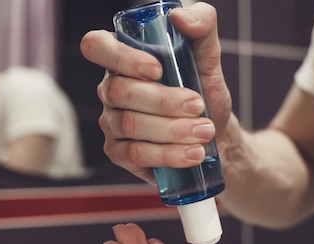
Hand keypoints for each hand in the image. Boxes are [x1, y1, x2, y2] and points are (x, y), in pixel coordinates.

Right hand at [80, 3, 232, 183]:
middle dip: (164, 101)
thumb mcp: (209, 57)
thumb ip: (201, 26)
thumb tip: (179, 17)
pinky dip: (168, 155)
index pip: (97, 47)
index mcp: (123, 60)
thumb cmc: (205, 93)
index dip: (121, 57)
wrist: (216, 136)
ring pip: (131, 125)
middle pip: (121, 92)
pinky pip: (136, 154)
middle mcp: (111, 91)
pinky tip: (192, 154)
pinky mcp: (120, 154)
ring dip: (172, 130)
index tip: (157, 69)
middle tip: (198, 106)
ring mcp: (112, 124)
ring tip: (204, 131)